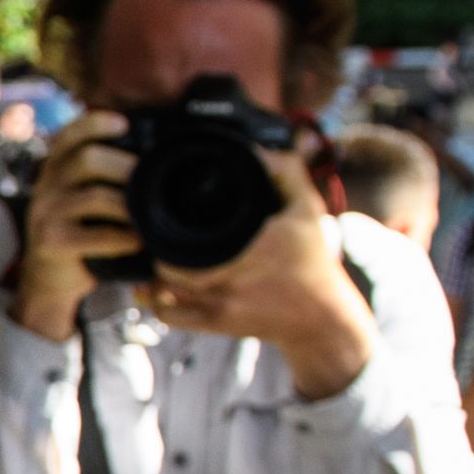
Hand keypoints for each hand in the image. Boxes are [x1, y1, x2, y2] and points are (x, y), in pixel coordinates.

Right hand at [8, 117, 138, 339]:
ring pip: (95, 197)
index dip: (95, 123)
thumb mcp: (82, 198)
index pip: (69, 134)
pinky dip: (123, 238)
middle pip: (86, 159)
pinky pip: (96, 235)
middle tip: (151, 181)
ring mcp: (45, 213)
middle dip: (125, 167)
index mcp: (55, 167)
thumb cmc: (80, 233)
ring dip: (129, 206)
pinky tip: (137, 241)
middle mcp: (45, 184)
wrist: (50, 279)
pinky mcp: (51, 241)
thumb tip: (153, 157)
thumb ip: (103, 176)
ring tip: (148, 216)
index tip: (124, 124)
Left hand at [143, 142, 374, 396]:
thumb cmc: (313, 259)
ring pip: (160, 291)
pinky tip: (158, 288)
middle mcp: (229, 276)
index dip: (164, 222)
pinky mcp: (216, 324)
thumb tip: (257, 149)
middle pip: (165, 264)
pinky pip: (169, 317)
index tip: (159, 211)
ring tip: (153, 256)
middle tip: (151, 232)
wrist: (323, 317)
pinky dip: (157, 302)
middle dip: (153, 247)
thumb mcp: (307, 209)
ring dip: (151, 275)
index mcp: (246, 245)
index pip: (187, 235)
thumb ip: (286, 172)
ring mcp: (219, 303)